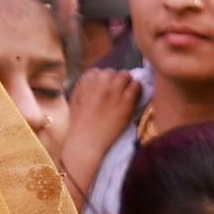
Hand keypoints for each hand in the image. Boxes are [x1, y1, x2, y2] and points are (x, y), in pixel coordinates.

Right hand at [59, 66, 144, 201]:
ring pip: (125, 75)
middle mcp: (100, 84)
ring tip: (127, 91)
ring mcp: (114, 92)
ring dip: (127, 82)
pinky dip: (137, 89)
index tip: (105, 88)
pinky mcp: (126, 102)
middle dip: (115, 79)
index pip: (98, 72)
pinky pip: (136, 87)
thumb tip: (97, 79)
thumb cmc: (79, 124)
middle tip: (118, 90)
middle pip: (112, 72)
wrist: (87, 142)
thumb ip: (85, 87)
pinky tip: (135, 96)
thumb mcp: (76, 101)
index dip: (103, 79)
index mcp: (86, 83)